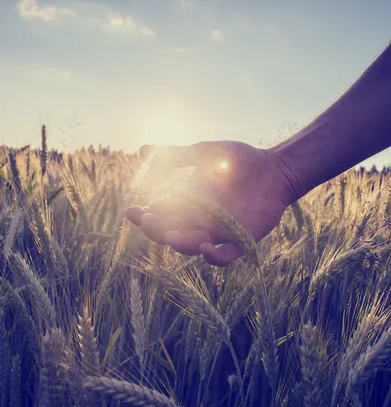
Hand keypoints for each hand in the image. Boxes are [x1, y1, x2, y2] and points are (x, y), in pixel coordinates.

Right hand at [125, 141, 299, 266]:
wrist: (274, 167)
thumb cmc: (237, 160)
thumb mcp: (203, 154)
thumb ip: (175, 156)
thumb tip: (141, 150)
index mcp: (186, 203)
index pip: (159, 215)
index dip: (144, 216)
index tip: (132, 211)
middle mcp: (199, 220)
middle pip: (171, 232)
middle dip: (157, 230)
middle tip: (148, 220)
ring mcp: (219, 232)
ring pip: (194, 246)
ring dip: (181, 243)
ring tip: (171, 236)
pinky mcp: (241, 239)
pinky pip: (225, 256)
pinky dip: (214, 257)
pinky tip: (205, 248)